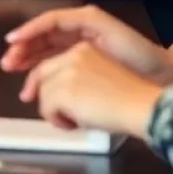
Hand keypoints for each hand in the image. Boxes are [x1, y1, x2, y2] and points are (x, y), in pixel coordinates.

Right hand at [0, 5, 168, 78]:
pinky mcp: (85, 69)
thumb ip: (76, 19)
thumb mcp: (103, 25)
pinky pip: (57, 67)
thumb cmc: (134, 50)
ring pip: (46, 53)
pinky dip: (43, 74)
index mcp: (81, 20)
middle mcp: (78, 33)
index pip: (48, 22)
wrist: (160, 76)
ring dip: (29, 61)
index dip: (28, 30)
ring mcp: (81, 51)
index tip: (12, 41)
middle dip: (23, 48)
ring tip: (14, 73)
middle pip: (43, 38)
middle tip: (7, 63)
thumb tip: (47, 23)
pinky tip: (34, 84)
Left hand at [20, 42, 162, 137]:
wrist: (140, 106)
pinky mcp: (63, 88)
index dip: (41, 79)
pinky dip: (56, 119)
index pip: (53, 62)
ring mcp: (67, 70)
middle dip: (37, 92)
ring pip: (43, 93)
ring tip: (73, 122)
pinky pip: (47, 107)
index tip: (32, 92)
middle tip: (36, 106)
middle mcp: (73, 54)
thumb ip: (77, 82)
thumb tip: (57, 100)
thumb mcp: (99, 81)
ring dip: (53, 111)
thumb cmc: (127, 101)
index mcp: (84, 49)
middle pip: (42, 74)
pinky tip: (74, 125)